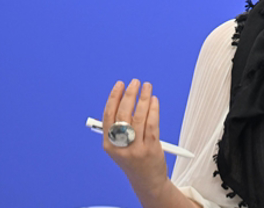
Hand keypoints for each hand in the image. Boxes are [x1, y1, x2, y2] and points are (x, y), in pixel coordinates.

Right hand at [102, 79, 169, 199]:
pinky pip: (152, 125)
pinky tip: (154, 101)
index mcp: (109, 145)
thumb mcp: (119, 146)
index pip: (109, 116)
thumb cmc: (133, 159)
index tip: (120, 85)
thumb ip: (118, 127)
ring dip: (143, 98)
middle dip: (129, 95)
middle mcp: (121, 147)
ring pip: (139, 118)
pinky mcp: (151, 149)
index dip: (114, 98)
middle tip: (135, 83)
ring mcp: (136, 149)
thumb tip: (123, 99)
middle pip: (123, 115)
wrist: (146, 181)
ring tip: (146, 87)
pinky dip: (153, 110)